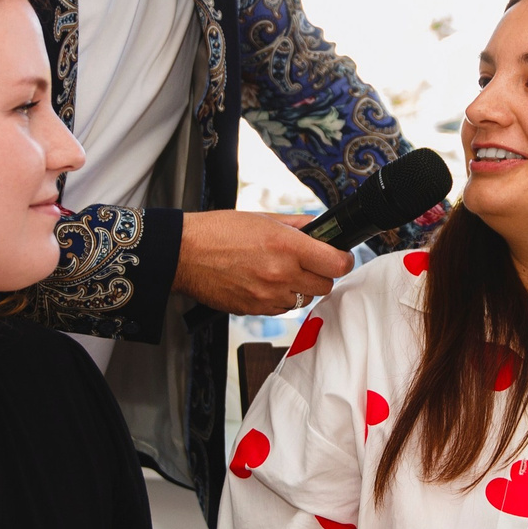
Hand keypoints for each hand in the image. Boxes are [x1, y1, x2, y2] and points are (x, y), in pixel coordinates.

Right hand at [173, 210, 353, 314]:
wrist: (184, 254)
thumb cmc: (218, 231)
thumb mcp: (262, 218)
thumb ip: (297, 225)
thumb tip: (320, 226)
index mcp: (286, 245)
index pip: (336, 263)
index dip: (343, 260)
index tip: (340, 257)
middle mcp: (281, 273)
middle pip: (325, 285)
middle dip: (321, 274)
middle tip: (308, 263)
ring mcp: (269, 295)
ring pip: (305, 299)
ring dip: (300, 288)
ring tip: (279, 272)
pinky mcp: (256, 310)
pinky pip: (283, 309)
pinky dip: (280, 299)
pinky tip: (264, 283)